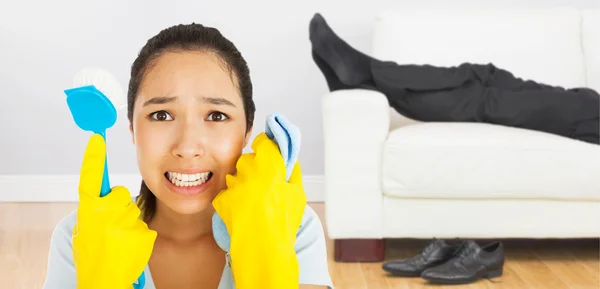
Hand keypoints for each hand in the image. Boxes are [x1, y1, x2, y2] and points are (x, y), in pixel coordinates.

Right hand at [72, 134, 156, 288]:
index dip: (93, 157)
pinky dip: (138, 236)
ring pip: (133, 211)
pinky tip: (129, 248)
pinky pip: (143, 226)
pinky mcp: (142, 232)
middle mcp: (105, 212)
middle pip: (121, 195)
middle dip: (118, 207)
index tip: (97, 137)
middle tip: (111, 227)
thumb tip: (105, 195)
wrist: (103, 280)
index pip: (90, 177)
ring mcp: (124, 222)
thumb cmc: (93, 255)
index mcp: (87, 210)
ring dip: (128, 223)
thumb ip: (94, 209)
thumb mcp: (85, 229)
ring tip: (118, 242)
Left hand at [212, 132, 306, 288]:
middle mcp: (248, 170)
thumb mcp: (298, 195)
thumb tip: (289, 160)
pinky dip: (233, 200)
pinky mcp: (221, 199)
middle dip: (253, 168)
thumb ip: (293, 172)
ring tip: (253, 202)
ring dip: (242, 184)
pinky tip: (243, 212)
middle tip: (262, 185)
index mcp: (269, 165)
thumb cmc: (284, 222)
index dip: (265, 147)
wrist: (263, 247)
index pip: (263, 142)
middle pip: (247, 159)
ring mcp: (233, 185)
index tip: (267, 153)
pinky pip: (227, 194)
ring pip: (235, 176)